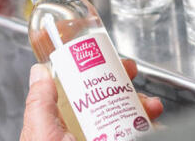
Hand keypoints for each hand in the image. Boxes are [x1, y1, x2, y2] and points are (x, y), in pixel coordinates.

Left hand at [20, 58, 163, 140]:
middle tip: (133, 75)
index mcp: (62, 124)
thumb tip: (39, 71)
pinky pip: (138, 135)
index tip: (111, 62)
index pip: (82, 91)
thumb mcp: (41, 131)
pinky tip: (156, 127)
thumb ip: (40, 102)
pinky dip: (150, 128)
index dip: (99, 73)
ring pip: (129, 118)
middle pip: (110, 101)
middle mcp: (86, 133)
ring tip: (152, 106)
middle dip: (127, 85)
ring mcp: (106, 140)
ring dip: (144, 106)